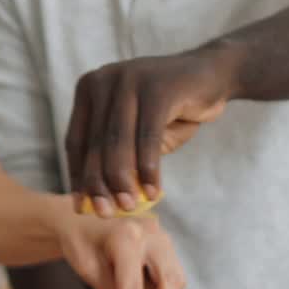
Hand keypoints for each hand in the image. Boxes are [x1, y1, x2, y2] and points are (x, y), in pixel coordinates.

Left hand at [55, 210, 184, 288]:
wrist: (82, 218)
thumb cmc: (81, 242)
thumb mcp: (88, 269)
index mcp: (125, 236)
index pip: (134, 283)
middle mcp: (150, 233)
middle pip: (168, 279)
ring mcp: (161, 237)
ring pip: (176, 278)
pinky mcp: (165, 244)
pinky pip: (173, 273)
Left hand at [66, 45, 238, 216]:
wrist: (212, 75)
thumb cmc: (168, 111)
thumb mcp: (135, 134)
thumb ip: (115, 159)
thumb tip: (93, 202)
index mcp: (89, 89)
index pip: (76, 141)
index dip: (77, 176)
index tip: (80, 207)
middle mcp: (103, 80)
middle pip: (94, 143)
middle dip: (98, 184)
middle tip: (105, 213)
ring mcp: (130, 80)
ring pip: (118, 142)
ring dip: (122, 181)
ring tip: (130, 206)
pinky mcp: (157, 88)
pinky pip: (148, 137)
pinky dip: (149, 169)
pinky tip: (153, 191)